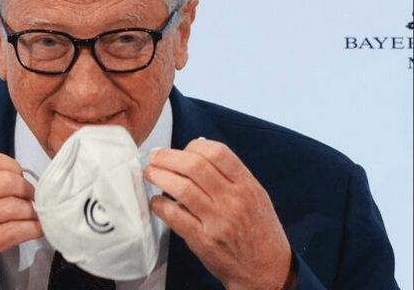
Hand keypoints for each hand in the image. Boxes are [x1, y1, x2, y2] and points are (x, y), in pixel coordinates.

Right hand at [0, 152, 42, 289]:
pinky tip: (35, 230)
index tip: (19, 175)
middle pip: (7, 181)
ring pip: (15, 207)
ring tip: (32, 216)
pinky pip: (15, 232)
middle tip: (30, 197)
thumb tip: (6, 178)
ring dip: (32, 211)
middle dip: (27, 188)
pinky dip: (32, 229)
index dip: (12, 165)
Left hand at [143, 139, 293, 289]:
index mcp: (247, 186)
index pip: (217, 152)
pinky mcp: (203, 241)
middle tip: (154, 157)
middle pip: (194, 166)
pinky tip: (156, 201)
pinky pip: (174, 216)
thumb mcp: (255, 195)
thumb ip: (229, 175)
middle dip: (167, 157)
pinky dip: (159, 205)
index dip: (192, 146)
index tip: (181, 150)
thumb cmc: (258, 231)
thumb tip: (194, 151)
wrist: (267, 270)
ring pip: (181, 188)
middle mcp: (234, 201)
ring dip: (158, 176)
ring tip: (149, 173)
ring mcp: (218, 222)